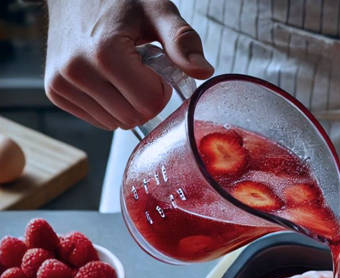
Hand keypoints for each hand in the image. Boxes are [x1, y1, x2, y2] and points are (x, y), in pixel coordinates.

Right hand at [44, 0, 213, 129]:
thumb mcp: (156, 10)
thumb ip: (182, 40)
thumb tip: (203, 71)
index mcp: (104, 53)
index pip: (149, 104)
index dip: (159, 89)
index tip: (154, 68)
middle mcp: (77, 71)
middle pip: (133, 118)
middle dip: (144, 99)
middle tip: (138, 69)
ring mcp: (61, 83)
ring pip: (115, 124)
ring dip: (126, 104)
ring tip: (121, 71)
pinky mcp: (55, 91)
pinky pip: (98, 120)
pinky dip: (109, 107)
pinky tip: (105, 80)